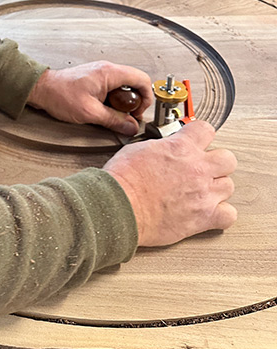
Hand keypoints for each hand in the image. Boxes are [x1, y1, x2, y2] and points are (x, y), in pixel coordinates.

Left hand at [27, 62, 152, 134]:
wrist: (43, 89)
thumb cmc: (60, 95)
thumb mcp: (90, 113)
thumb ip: (114, 120)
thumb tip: (130, 127)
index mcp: (109, 73)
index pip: (142, 79)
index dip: (146, 98)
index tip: (139, 112)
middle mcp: (107, 69)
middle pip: (135, 82)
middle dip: (135, 102)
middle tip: (128, 116)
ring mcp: (102, 72)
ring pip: (125, 86)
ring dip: (124, 102)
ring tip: (114, 114)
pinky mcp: (96, 78)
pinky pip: (114, 87)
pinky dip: (114, 99)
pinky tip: (105, 109)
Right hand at [103, 121, 236, 245]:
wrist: (120, 207)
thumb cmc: (124, 181)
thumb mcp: (139, 148)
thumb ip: (161, 147)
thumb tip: (165, 148)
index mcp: (180, 148)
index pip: (206, 130)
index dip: (201, 135)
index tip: (197, 141)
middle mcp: (197, 169)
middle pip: (228, 159)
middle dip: (217, 162)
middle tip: (203, 167)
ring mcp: (203, 194)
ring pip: (229, 186)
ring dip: (217, 188)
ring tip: (202, 191)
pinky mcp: (203, 218)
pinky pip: (229, 215)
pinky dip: (221, 214)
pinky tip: (208, 212)